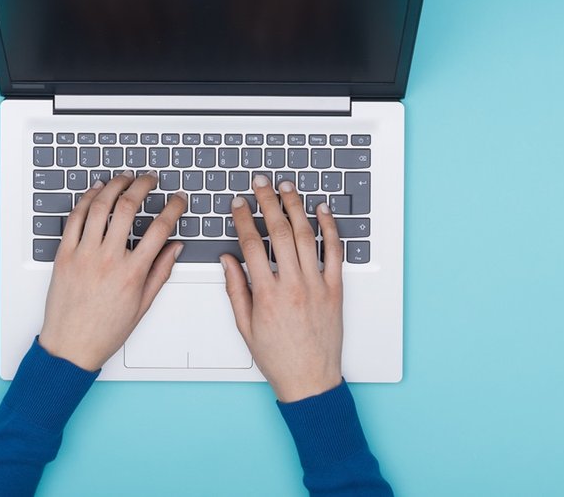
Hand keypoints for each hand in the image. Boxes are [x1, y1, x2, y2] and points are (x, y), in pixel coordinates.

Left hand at [38, 171, 185, 371]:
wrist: (70, 346)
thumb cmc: (105, 330)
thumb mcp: (142, 305)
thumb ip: (160, 272)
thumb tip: (175, 247)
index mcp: (132, 273)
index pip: (159, 229)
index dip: (173, 208)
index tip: (178, 199)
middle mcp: (107, 259)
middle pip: (128, 208)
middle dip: (143, 186)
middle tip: (150, 179)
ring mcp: (83, 254)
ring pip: (100, 206)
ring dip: (115, 185)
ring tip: (125, 179)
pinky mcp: (64, 254)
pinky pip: (75, 218)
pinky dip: (86, 199)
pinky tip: (96, 191)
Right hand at [220, 175, 344, 402]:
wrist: (310, 380)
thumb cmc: (278, 357)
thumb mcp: (245, 326)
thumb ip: (236, 289)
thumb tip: (227, 259)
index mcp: (267, 294)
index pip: (252, 244)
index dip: (243, 219)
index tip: (238, 203)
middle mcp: (293, 285)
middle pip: (280, 232)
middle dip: (268, 202)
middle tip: (261, 182)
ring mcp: (317, 285)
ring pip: (307, 236)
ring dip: (296, 207)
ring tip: (287, 188)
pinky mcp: (335, 290)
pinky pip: (334, 252)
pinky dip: (330, 228)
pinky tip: (322, 211)